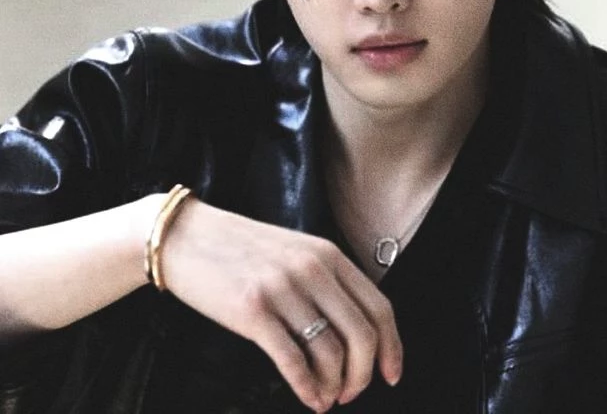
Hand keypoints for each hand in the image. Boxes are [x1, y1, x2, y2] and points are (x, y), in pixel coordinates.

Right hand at [160, 198, 402, 411]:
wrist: (187, 236)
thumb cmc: (242, 249)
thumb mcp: (295, 251)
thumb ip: (326, 280)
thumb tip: (354, 330)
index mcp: (328, 254)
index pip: (379, 306)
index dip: (392, 347)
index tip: (392, 373)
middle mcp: (313, 269)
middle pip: (362, 334)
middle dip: (364, 374)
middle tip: (352, 393)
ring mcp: (283, 289)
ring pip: (331, 352)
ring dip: (335, 385)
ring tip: (327, 398)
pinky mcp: (253, 310)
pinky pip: (293, 360)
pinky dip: (308, 387)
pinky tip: (309, 399)